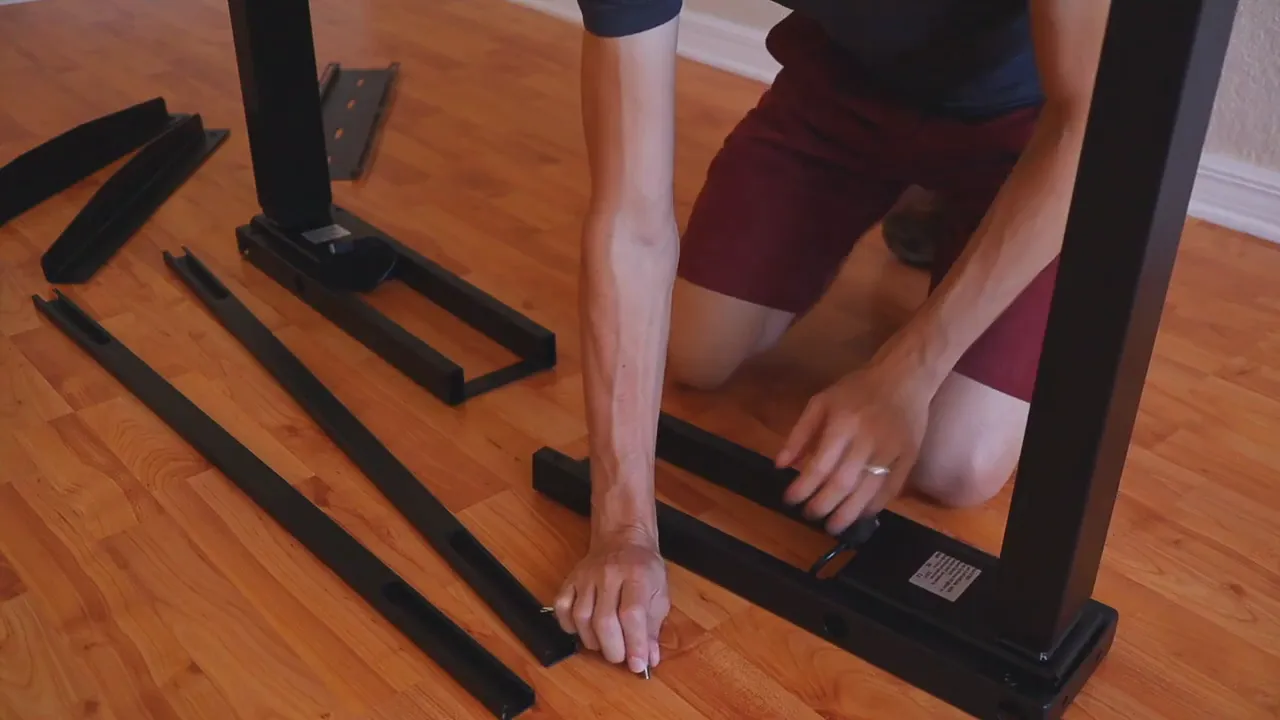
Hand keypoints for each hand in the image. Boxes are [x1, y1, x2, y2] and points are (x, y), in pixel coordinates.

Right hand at [553, 528, 668, 674]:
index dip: (635, 644)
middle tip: (620, 657)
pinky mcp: (570, 579)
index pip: (632, 614)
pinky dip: (568, 625)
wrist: (623, 539)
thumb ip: (654, 627)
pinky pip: (561, 607)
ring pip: (581, 617)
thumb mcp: (659, 593)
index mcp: (637, 575)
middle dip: (613, 649)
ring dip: (592, 640)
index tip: (638, 664)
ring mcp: (586, 576)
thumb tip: (648, 659)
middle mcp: (609, 574)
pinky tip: (582, 631)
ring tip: (604, 644)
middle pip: (604, 620)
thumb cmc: (644, 569)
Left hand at [776, 364, 932, 533]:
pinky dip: (874, 506)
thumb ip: (799, 434)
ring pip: (867, 491)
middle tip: (809, 516)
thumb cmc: (857, 390)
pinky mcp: (909, 458)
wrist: (904, 378)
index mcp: (843, 423)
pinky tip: (859, 514)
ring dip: (848, 513)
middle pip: (843, 483)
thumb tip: (780, 465)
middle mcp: (868, 439)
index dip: (803, 487)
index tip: (790, 500)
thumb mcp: (821, 402)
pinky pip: (890, 490)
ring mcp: (891, 451)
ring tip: (832, 526)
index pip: (820, 465)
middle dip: (823, 505)